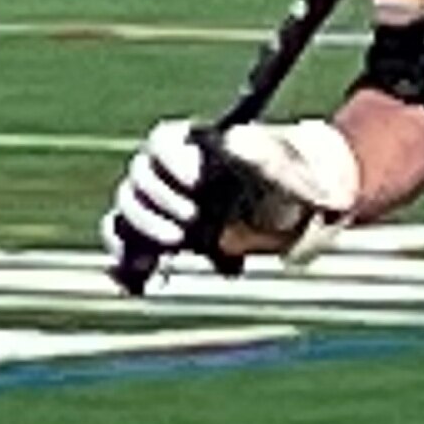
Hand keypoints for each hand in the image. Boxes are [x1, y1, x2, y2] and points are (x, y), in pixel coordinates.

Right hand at [101, 117, 361, 285]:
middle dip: (159, 201)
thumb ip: (268, 157)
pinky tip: (142, 282)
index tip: (195, 182)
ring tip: (174, 246)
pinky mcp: (157, 244)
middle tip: (190, 221)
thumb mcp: (293, 169)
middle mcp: (171, 175)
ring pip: (126, 210)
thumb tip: (234, 141)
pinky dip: (126, 265)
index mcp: (197, 146)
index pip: (161, 142)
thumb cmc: (298, 184)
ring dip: (142, 228)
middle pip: (138, 177)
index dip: (171, 160)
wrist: (299, 220)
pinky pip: (125, 248)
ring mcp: (161, 209)